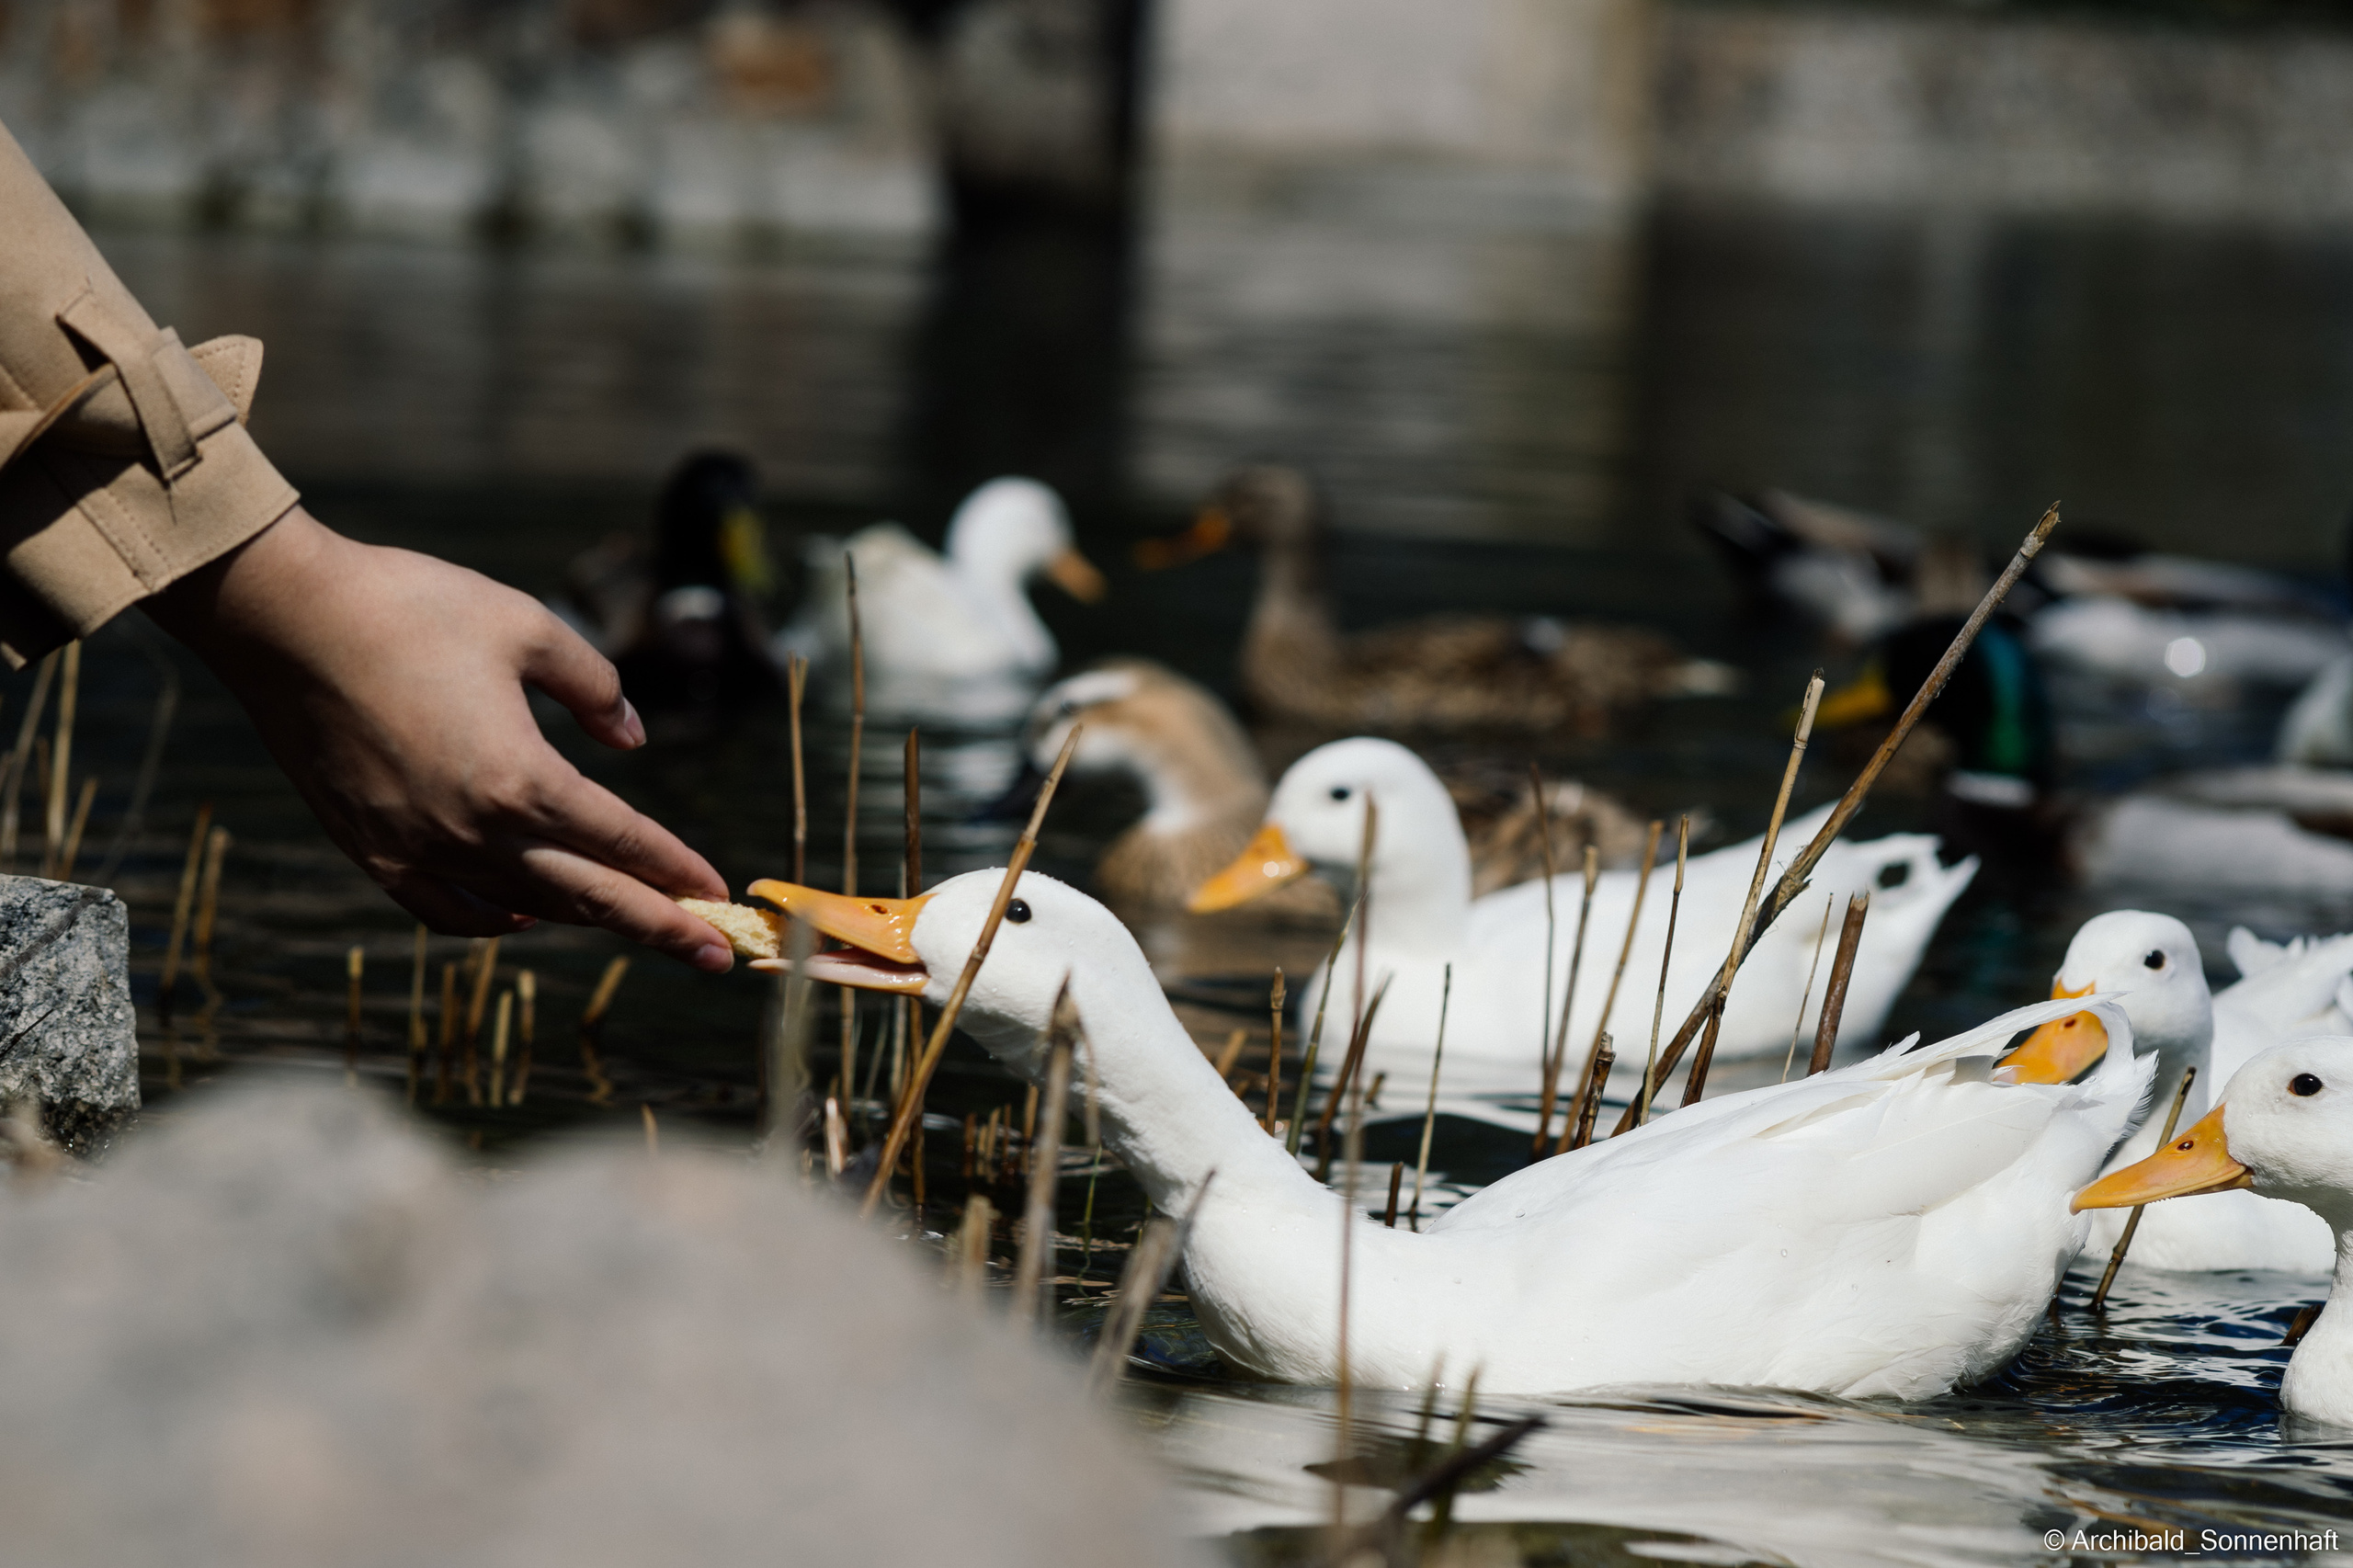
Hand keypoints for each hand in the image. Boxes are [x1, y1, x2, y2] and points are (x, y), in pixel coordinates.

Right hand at [143, 508, 735, 969]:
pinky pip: (447, 909)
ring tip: (635, 925)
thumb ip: (596, 687)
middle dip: (659, 928)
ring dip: (585, 920)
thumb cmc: (411, 607)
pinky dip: (494, 921)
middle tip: (716, 957)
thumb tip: (632, 740)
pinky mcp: (371, 849)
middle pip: (589, 897)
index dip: (676, 869)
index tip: (718, 894)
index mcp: (522, 778)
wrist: (282, 616)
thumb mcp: (528, 627)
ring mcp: (417, 848)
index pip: (623, 841)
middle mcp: (474, 830)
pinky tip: (524, 918)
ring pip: (524, 907)